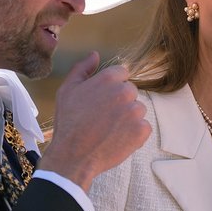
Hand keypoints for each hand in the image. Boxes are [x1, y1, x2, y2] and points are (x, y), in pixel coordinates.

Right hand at [37, 52, 148, 190]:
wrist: (73, 156)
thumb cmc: (68, 122)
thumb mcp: (67, 90)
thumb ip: (83, 69)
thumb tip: (95, 54)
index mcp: (108, 79)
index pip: (122, 73)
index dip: (111, 87)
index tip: (103, 100)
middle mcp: (125, 92)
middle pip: (131, 91)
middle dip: (121, 101)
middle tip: (103, 117)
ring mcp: (135, 112)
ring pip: (138, 109)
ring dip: (128, 117)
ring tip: (109, 129)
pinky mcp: (142, 130)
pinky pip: (144, 127)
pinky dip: (134, 133)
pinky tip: (118, 138)